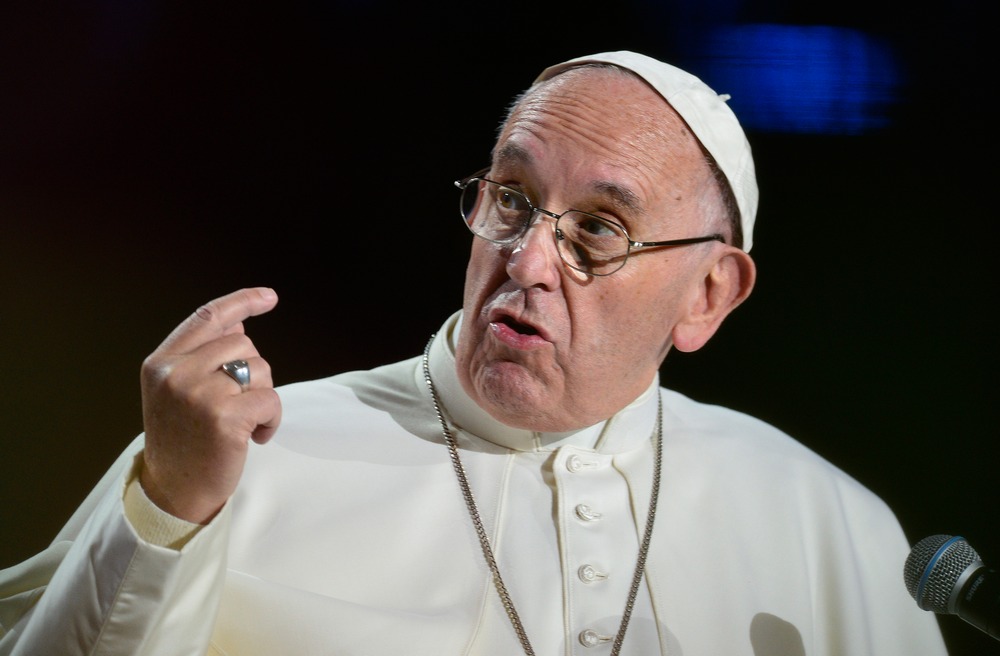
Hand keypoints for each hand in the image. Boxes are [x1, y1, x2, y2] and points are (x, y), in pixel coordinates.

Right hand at [139, 287, 281, 522]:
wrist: (173, 493)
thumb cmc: (183, 441)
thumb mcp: (177, 392)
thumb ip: (201, 357)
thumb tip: (240, 325)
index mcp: (162, 362)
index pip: (209, 316)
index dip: (243, 301)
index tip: (270, 297)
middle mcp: (176, 373)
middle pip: (244, 344)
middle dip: (253, 373)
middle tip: (237, 406)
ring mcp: (199, 394)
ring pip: (261, 370)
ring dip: (263, 397)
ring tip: (242, 423)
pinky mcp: (224, 417)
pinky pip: (271, 400)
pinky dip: (272, 420)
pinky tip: (254, 438)